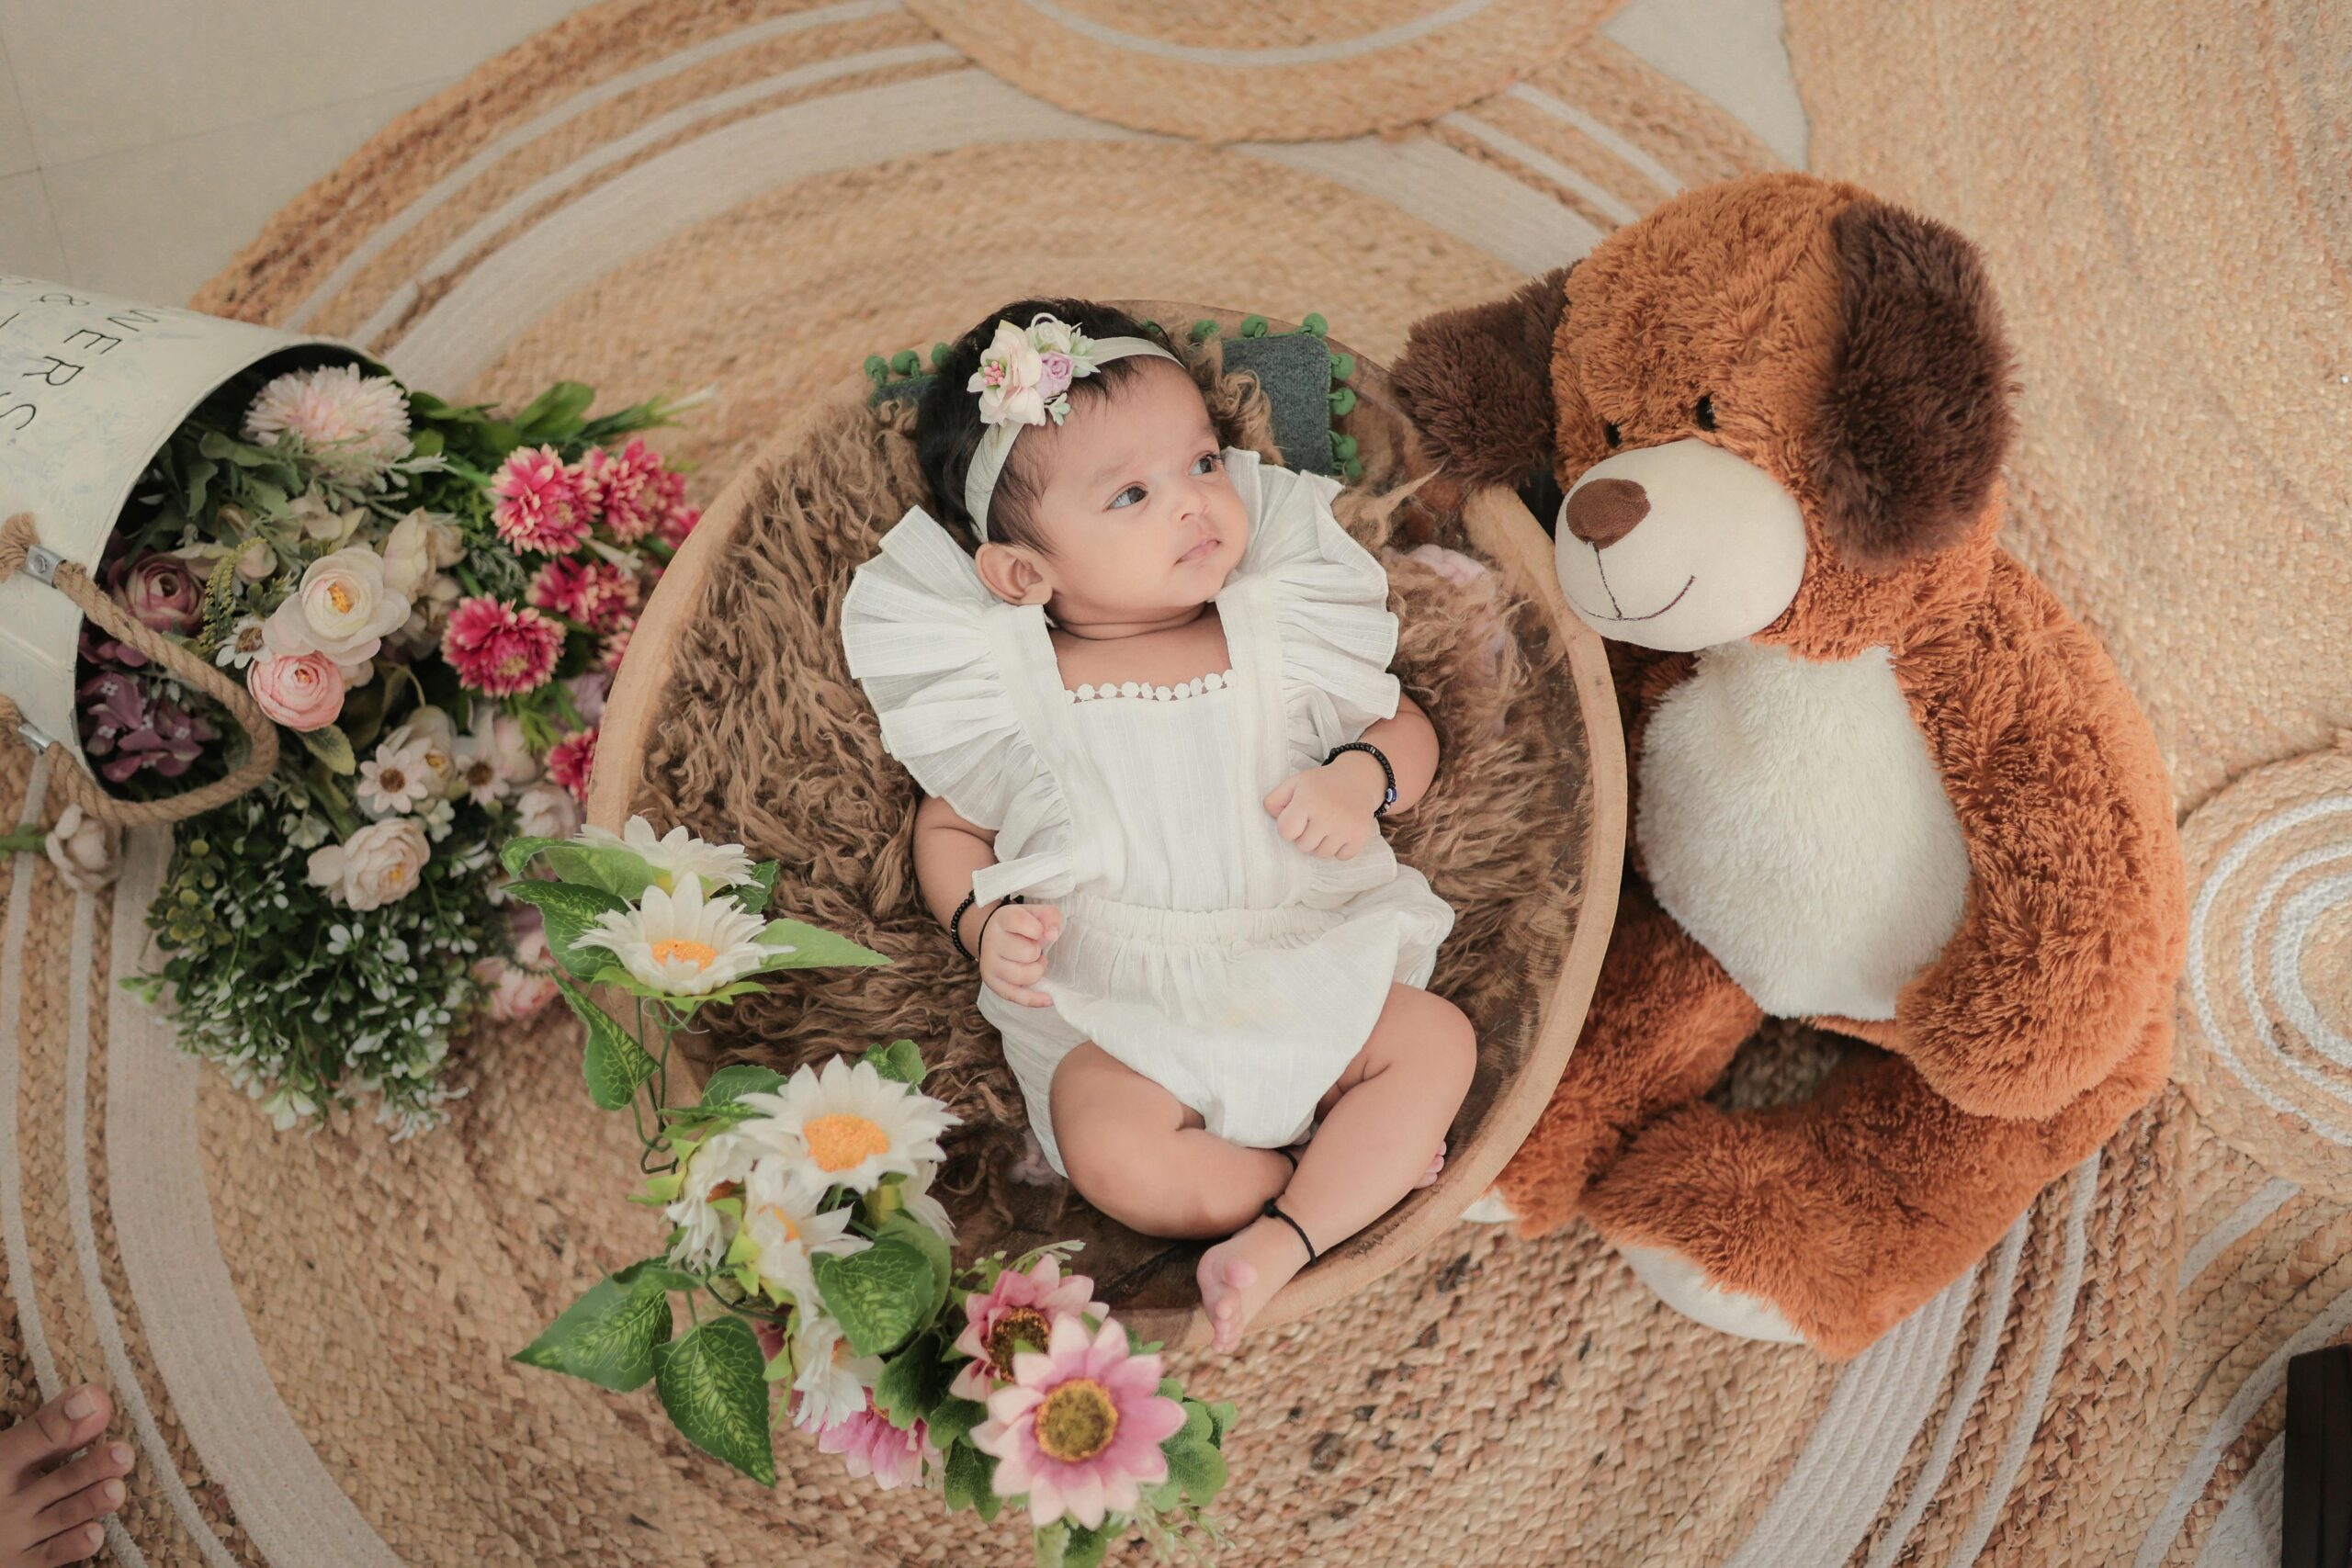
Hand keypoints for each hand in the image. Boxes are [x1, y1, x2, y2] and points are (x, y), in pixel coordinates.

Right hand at [978, 900, 1061, 1008]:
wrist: (993, 935)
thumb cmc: (1022, 925)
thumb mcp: (1037, 913)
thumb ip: (1050, 917)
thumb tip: (1053, 935)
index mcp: (1002, 919)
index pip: (1019, 921)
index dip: (1038, 928)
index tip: (1040, 931)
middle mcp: (992, 942)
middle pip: (1027, 953)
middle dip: (1038, 952)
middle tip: (1034, 948)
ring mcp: (989, 964)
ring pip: (1023, 976)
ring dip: (1037, 970)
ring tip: (1034, 962)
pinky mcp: (992, 982)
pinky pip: (1015, 996)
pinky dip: (1034, 999)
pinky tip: (1049, 998)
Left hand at [1263, 753, 1384, 858]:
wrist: (1357, 780)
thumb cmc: (1320, 785)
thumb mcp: (1294, 784)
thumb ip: (1274, 800)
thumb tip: (1274, 820)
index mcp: (1308, 800)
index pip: (1286, 832)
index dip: (1289, 827)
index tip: (1297, 818)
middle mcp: (1328, 814)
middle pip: (1303, 846)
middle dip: (1305, 836)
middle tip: (1315, 821)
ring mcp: (1346, 826)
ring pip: (1322, 854)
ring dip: (1322, 844)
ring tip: (1328, 826)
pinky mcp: (1361, 835)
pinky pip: (1342, 857)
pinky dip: (1340, 849)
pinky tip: (1341, 832)